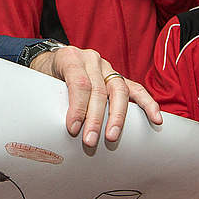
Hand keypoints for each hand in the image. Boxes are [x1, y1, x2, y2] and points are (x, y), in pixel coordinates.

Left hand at [29, 45, 162, 144]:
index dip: (78, 107)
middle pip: (98, 89)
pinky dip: (147, 104)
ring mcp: (107, 67)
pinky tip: (155, 119)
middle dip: (95, 118)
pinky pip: (136, 89)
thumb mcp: (42, 81)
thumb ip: (52, 97)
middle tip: (90, 141)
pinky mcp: (117, 76)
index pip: (79, 83)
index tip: (73, 129)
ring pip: (119, 90)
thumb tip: (59, 128)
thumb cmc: (47, 75)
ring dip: (117, 116)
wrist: (53, 60)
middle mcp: (91, 59)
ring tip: (112, 137)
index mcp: (71, 57)